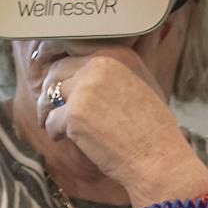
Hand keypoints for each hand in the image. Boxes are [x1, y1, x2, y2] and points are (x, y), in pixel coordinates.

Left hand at [38, 49, 205, 201]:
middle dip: (50, 89)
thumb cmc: (154, 131)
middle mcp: (100, 64)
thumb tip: (88, 71)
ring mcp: (85, 88)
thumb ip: (117, 71)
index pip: (75, 48)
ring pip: (50, 94)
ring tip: (55, 125)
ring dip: (48, 110)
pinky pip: (51, 120)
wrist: (159, 160)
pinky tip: (63, 139)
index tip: (50, 71)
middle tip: (49, 106)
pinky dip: (54, 132)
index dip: (59, 61)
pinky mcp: (74, 114)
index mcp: (117, 54)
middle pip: (58, 70)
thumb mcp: (143, 84)